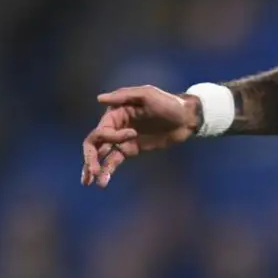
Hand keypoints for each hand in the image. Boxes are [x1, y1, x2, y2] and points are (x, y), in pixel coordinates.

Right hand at [81, 86, 202, 187]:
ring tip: (91, 182)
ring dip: (95, 168)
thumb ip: (123, 96)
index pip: (102, 129)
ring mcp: (122, 140)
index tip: (133, 134)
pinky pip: (114, 160)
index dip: (111, 135)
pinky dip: (108, 170)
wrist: (186, 119)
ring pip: (102, 154)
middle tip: (91, 171)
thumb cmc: (167, 102)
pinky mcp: (131, 150)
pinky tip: (102, 182)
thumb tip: (99, 98)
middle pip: (95, 143)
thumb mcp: (147, 94)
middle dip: (91, 157)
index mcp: (115, 113)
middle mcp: (115, 126)